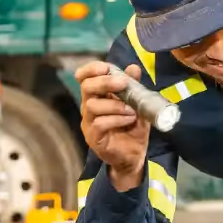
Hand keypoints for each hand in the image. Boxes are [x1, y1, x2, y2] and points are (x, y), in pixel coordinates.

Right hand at [76, 61, 149, 189]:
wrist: (135, 156)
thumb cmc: (133, 128)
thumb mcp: (137, 104)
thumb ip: (134, 86)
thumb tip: (133, 67)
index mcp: (98, 96)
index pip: (85, 77)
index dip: (91, 69)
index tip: (106, 67)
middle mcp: (89, 107)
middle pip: (86, 87)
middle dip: (104, 82)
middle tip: (123, 83)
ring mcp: (89, 123)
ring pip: (92, 106)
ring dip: (115, 105)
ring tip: (132, 110)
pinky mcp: (94, 137)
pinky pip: (99, 124)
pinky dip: (116, 119)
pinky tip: (129, 119)